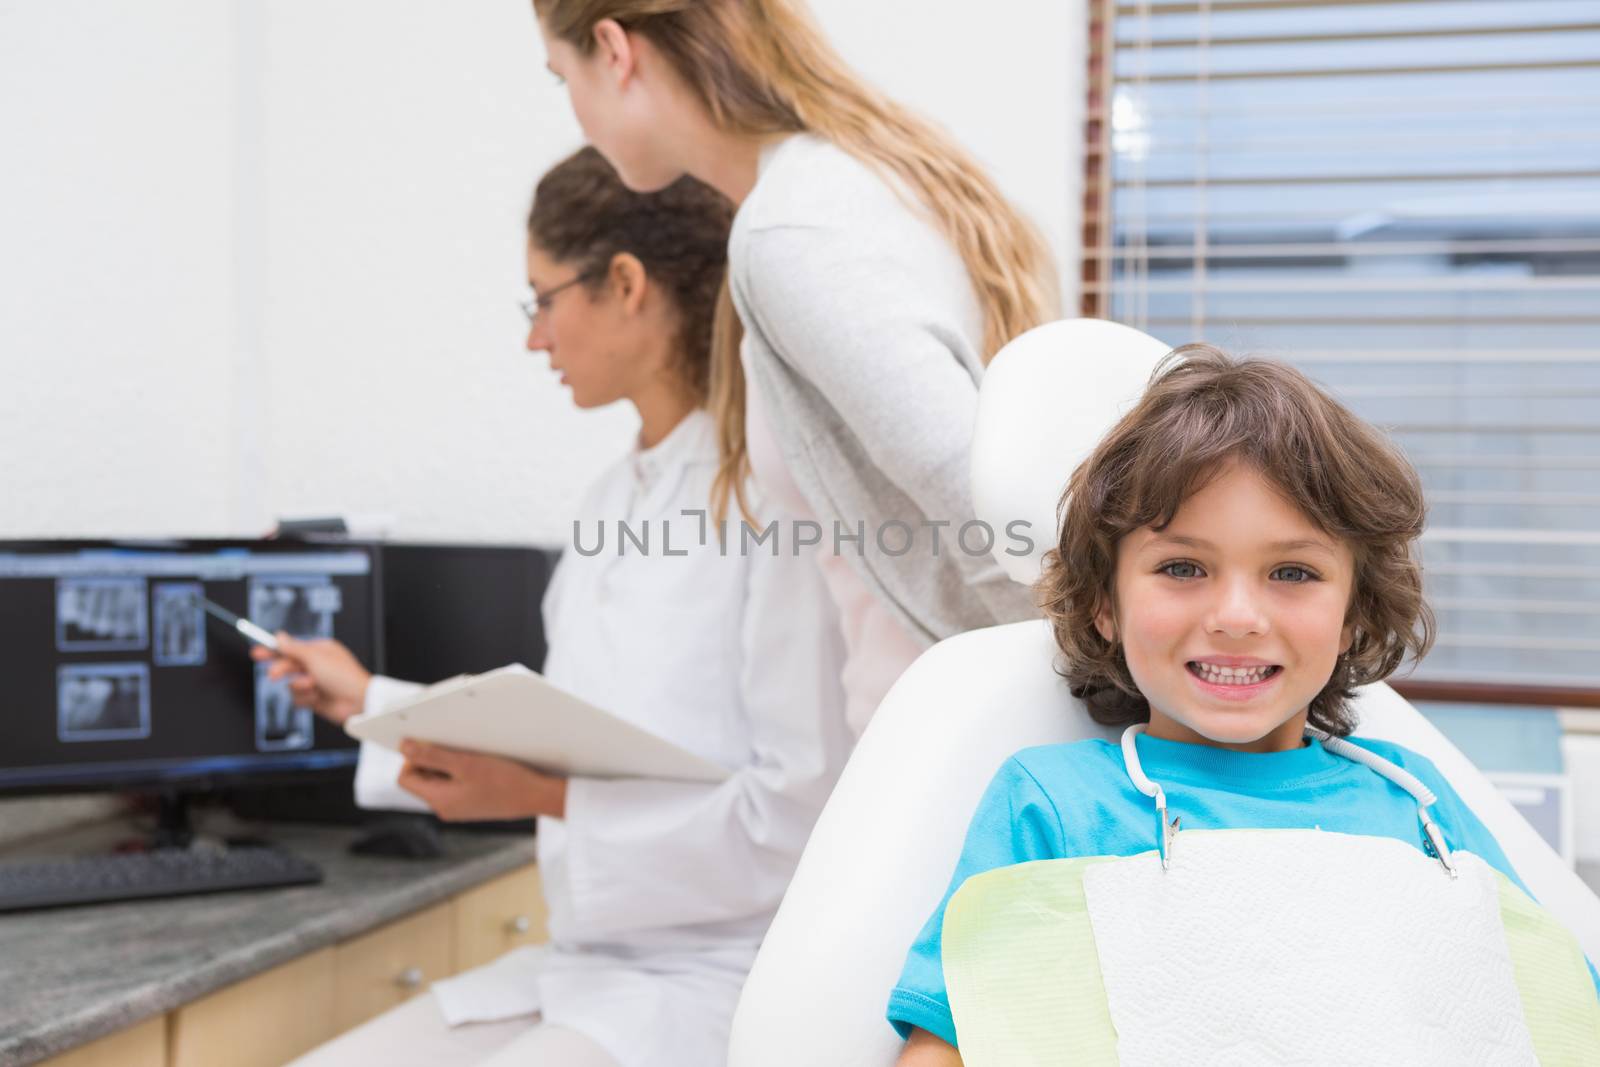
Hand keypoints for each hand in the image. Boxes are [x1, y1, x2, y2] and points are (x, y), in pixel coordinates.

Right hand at [251, 633, 370, 725]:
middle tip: (274, 674)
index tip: (256, 651)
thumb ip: (294, 648)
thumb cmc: (343, 676)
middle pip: (287, 665)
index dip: (272, 650)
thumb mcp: (315, 657)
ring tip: (313, 686)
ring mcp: (315, 682)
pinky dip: (305, 698)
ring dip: (300, 686)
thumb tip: (279, 636)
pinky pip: (297, 698)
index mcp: (319, 650)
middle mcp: (316, 665)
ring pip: (291, 684)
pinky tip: (317, 697)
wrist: (357, 702)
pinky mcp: (314, 698)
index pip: (290, 648)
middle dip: (282, 670)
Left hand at [396, 740, 566, 820]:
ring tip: (470, 755)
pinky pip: (456, 784)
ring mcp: (459, 807)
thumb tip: (404, 747)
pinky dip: (462, 771)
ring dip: (449, 764)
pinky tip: (480, 764)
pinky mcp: (472, 803)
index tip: (432, 744)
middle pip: (422, 778)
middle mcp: (445, 808)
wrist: (536, 796)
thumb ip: (432, 755)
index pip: (405, 778)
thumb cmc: (505, 781)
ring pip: (440, 780)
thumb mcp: (465, 763)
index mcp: (438, 801)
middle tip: (454, 746)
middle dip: (433, 759)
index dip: (412, 758)